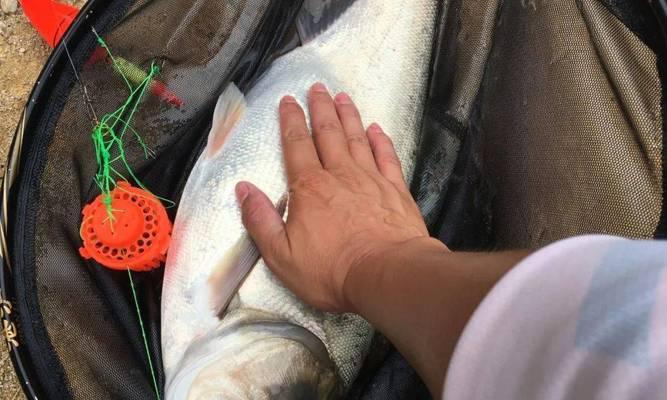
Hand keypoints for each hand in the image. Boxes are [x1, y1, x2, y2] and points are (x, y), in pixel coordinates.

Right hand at [235, 83, 443, 311]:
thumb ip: (260, 220)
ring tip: (343, 97)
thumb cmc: (331, 270)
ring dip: (349, 116)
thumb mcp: (281, 254)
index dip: (291, 120)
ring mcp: (371, 179)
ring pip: (357, 138)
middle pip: (328, 133)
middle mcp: (340, 175)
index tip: (288, 101)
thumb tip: (243, 189)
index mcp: (309, 188)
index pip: (296, 145)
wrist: (387, 275)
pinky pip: (387, 157)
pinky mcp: (395, 190)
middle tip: (317, 87)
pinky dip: (381, 141)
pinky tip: (377, 129)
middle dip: (320, 108)